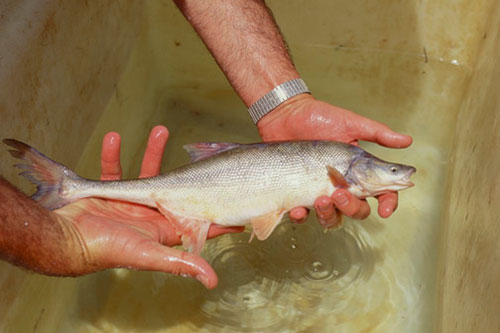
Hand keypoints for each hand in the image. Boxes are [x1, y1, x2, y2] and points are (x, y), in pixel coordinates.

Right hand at [53, 126, 242, 287]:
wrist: (66, 239)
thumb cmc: (107, 249)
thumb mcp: (148, 254)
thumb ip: (180, 263)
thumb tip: (211, 280)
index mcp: (163, 229)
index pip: (197, 220)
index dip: (214, 212)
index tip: (235, 201)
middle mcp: (150, 215)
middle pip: (175, 189)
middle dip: (186, 172)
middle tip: (197, 156)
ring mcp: (130, 202)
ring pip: (146, 172)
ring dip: (152, 152)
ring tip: (159, 130)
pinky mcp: (108, 192)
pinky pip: (114, 168)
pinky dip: (113, 153)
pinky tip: (114, 138)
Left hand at [257, 94, 412, 226]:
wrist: (285, 115)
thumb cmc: (317, 117)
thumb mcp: (350, 123)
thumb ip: (378, 133)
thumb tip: (407, 140)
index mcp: (358, 171)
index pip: (381, 192)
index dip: (387, 203)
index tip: (385, 209)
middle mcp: (341, 184)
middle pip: (357, 209)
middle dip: (352, 208)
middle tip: (340, 193)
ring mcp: (319, 191)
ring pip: (331, 218)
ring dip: (328, 215)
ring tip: (321, 199)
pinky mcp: (297, 194)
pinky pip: (301, 215)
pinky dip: (300, 216)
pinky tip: (298, 208)